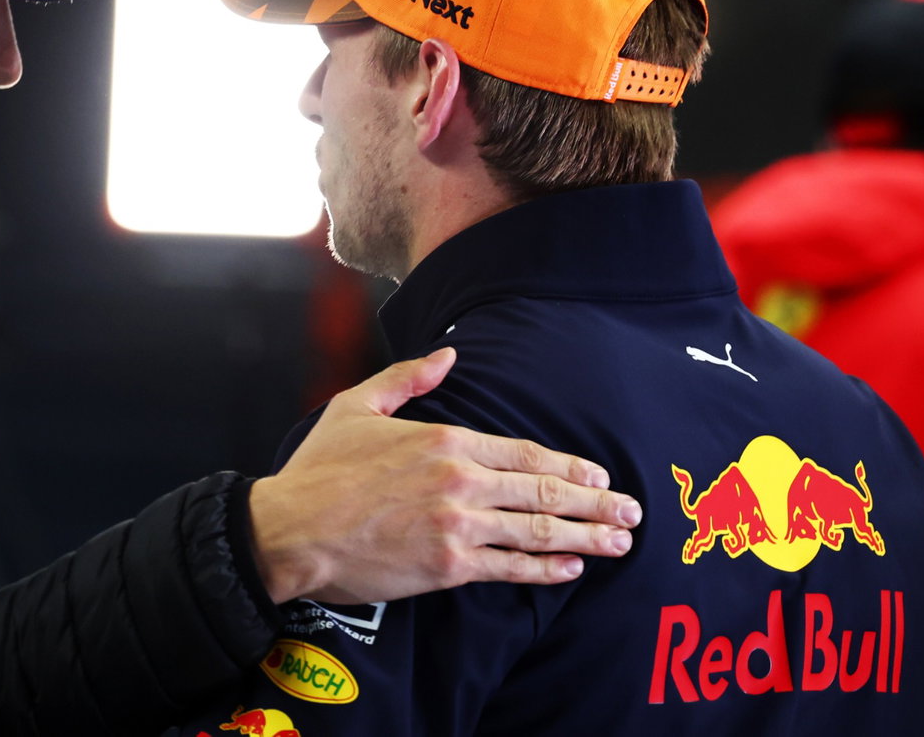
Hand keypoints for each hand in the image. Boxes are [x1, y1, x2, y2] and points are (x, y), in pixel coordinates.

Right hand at [249, 347, 641, 604]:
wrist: (291, 530)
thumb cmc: (320, 470)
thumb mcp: (357, 406)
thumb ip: (408, 378)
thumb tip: (449, 354)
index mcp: (444, 439)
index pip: (524, 452)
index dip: (570, 466)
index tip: (600, 475)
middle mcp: (459, 481)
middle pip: (543, 490)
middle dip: (595, 503)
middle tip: (632, 512)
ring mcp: (456, 526)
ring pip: (536, 530)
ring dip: (585, 537)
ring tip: (618, 542)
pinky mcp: (447, 566)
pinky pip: (509, 568)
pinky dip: (545, 570)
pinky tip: (571, 569)